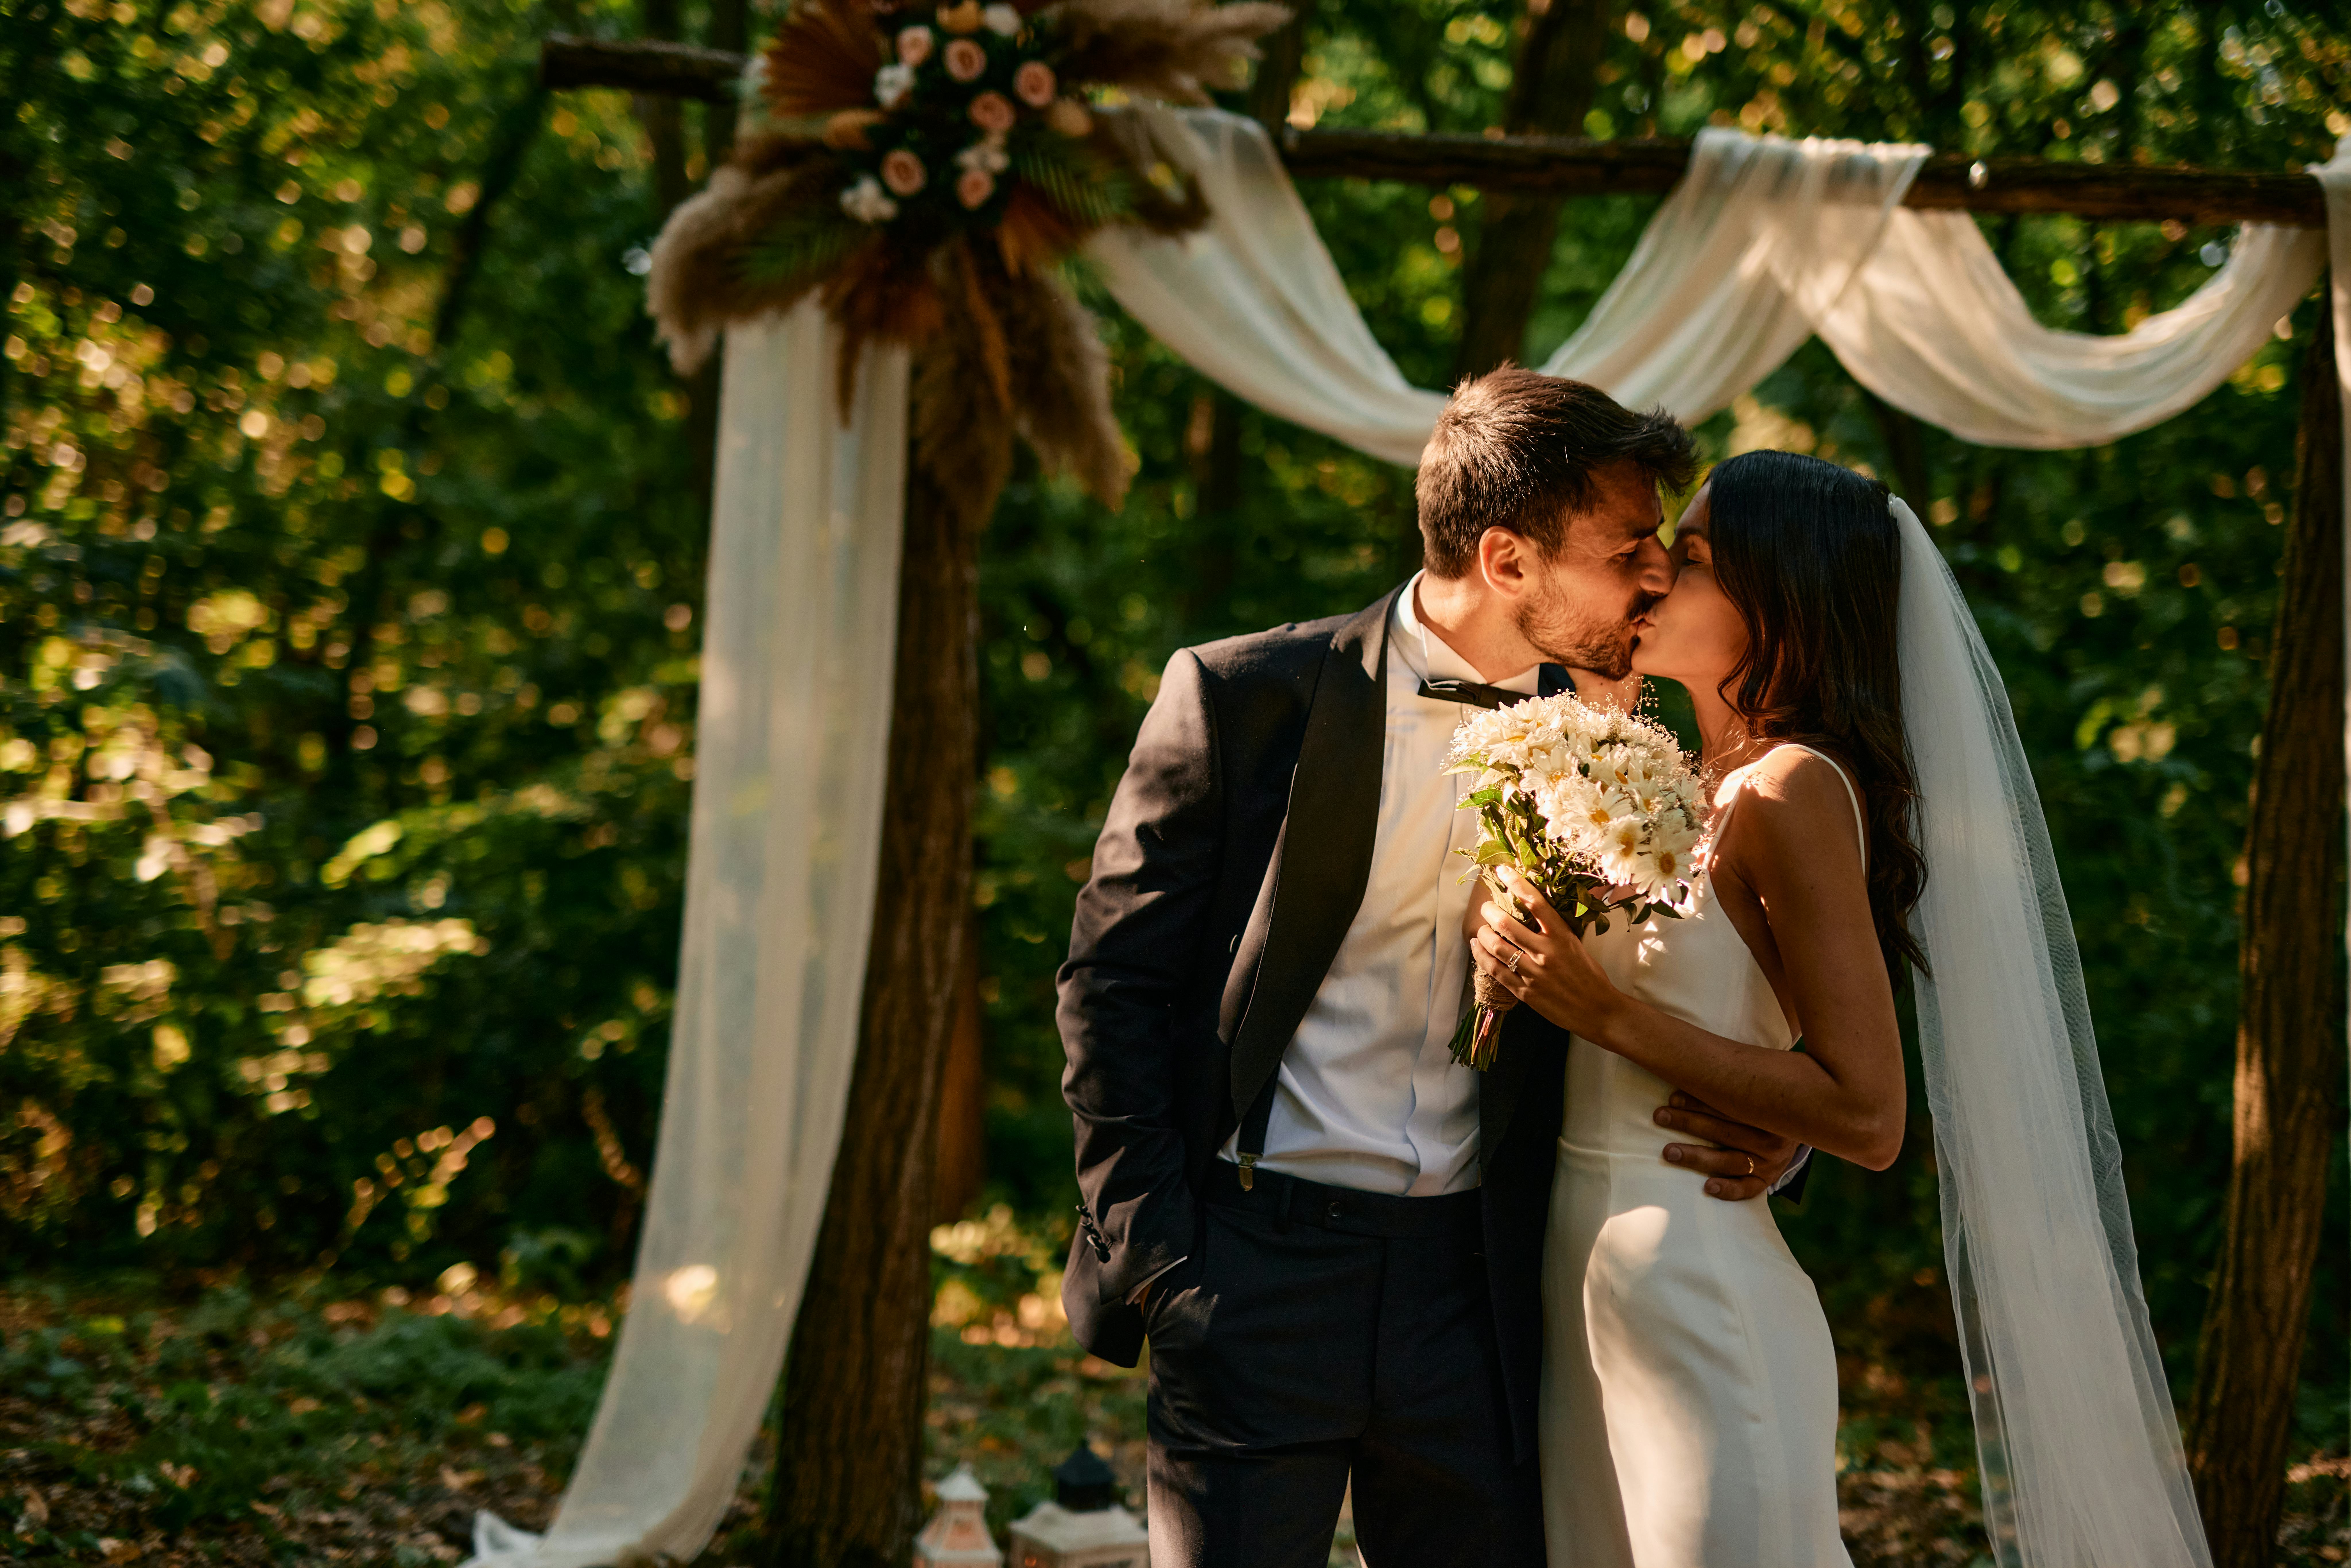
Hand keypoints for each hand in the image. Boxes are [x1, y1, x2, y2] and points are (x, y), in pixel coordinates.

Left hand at [1468, 870, 1626, 1040]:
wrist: (1598, 1011)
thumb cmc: (1589, 975)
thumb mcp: (1576, 944)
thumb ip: (1555, 928)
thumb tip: (1534, 908)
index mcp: (1562, 936)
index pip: (1535, 902)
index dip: (1516, 883)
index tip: (1503, 871)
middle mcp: (1545, 952)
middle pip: (1506, 924)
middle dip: (1490, 911)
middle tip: (1486, 907)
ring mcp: (1533, 973)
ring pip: (1496, 946)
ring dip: (1483, 933)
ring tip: (1481, 928)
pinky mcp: (1524, 992)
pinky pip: (1495, 970)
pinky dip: (1481, 956)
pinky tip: (1477, 947)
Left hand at [1656, 1092, 1797, 1200]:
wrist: (1805, 1121)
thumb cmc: (1766, 1100)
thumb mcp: (1759, 1085)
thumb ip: (1738, 1078)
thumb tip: (1694, 1062)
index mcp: (1770, 1110)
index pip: (1730, 1106)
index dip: (1699, 1101)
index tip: (1672, 1097)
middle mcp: (1773, 1137)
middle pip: (1726, 1131)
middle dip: (1689, 1122)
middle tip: (1661, 1116)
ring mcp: (1771, 1162)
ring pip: (1730, 1160)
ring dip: (1697, 1156)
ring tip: (1669, 1152)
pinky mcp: (1768, 1179)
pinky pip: (1748, 1188)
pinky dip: (1729, 1190)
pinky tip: (1709, 1187)